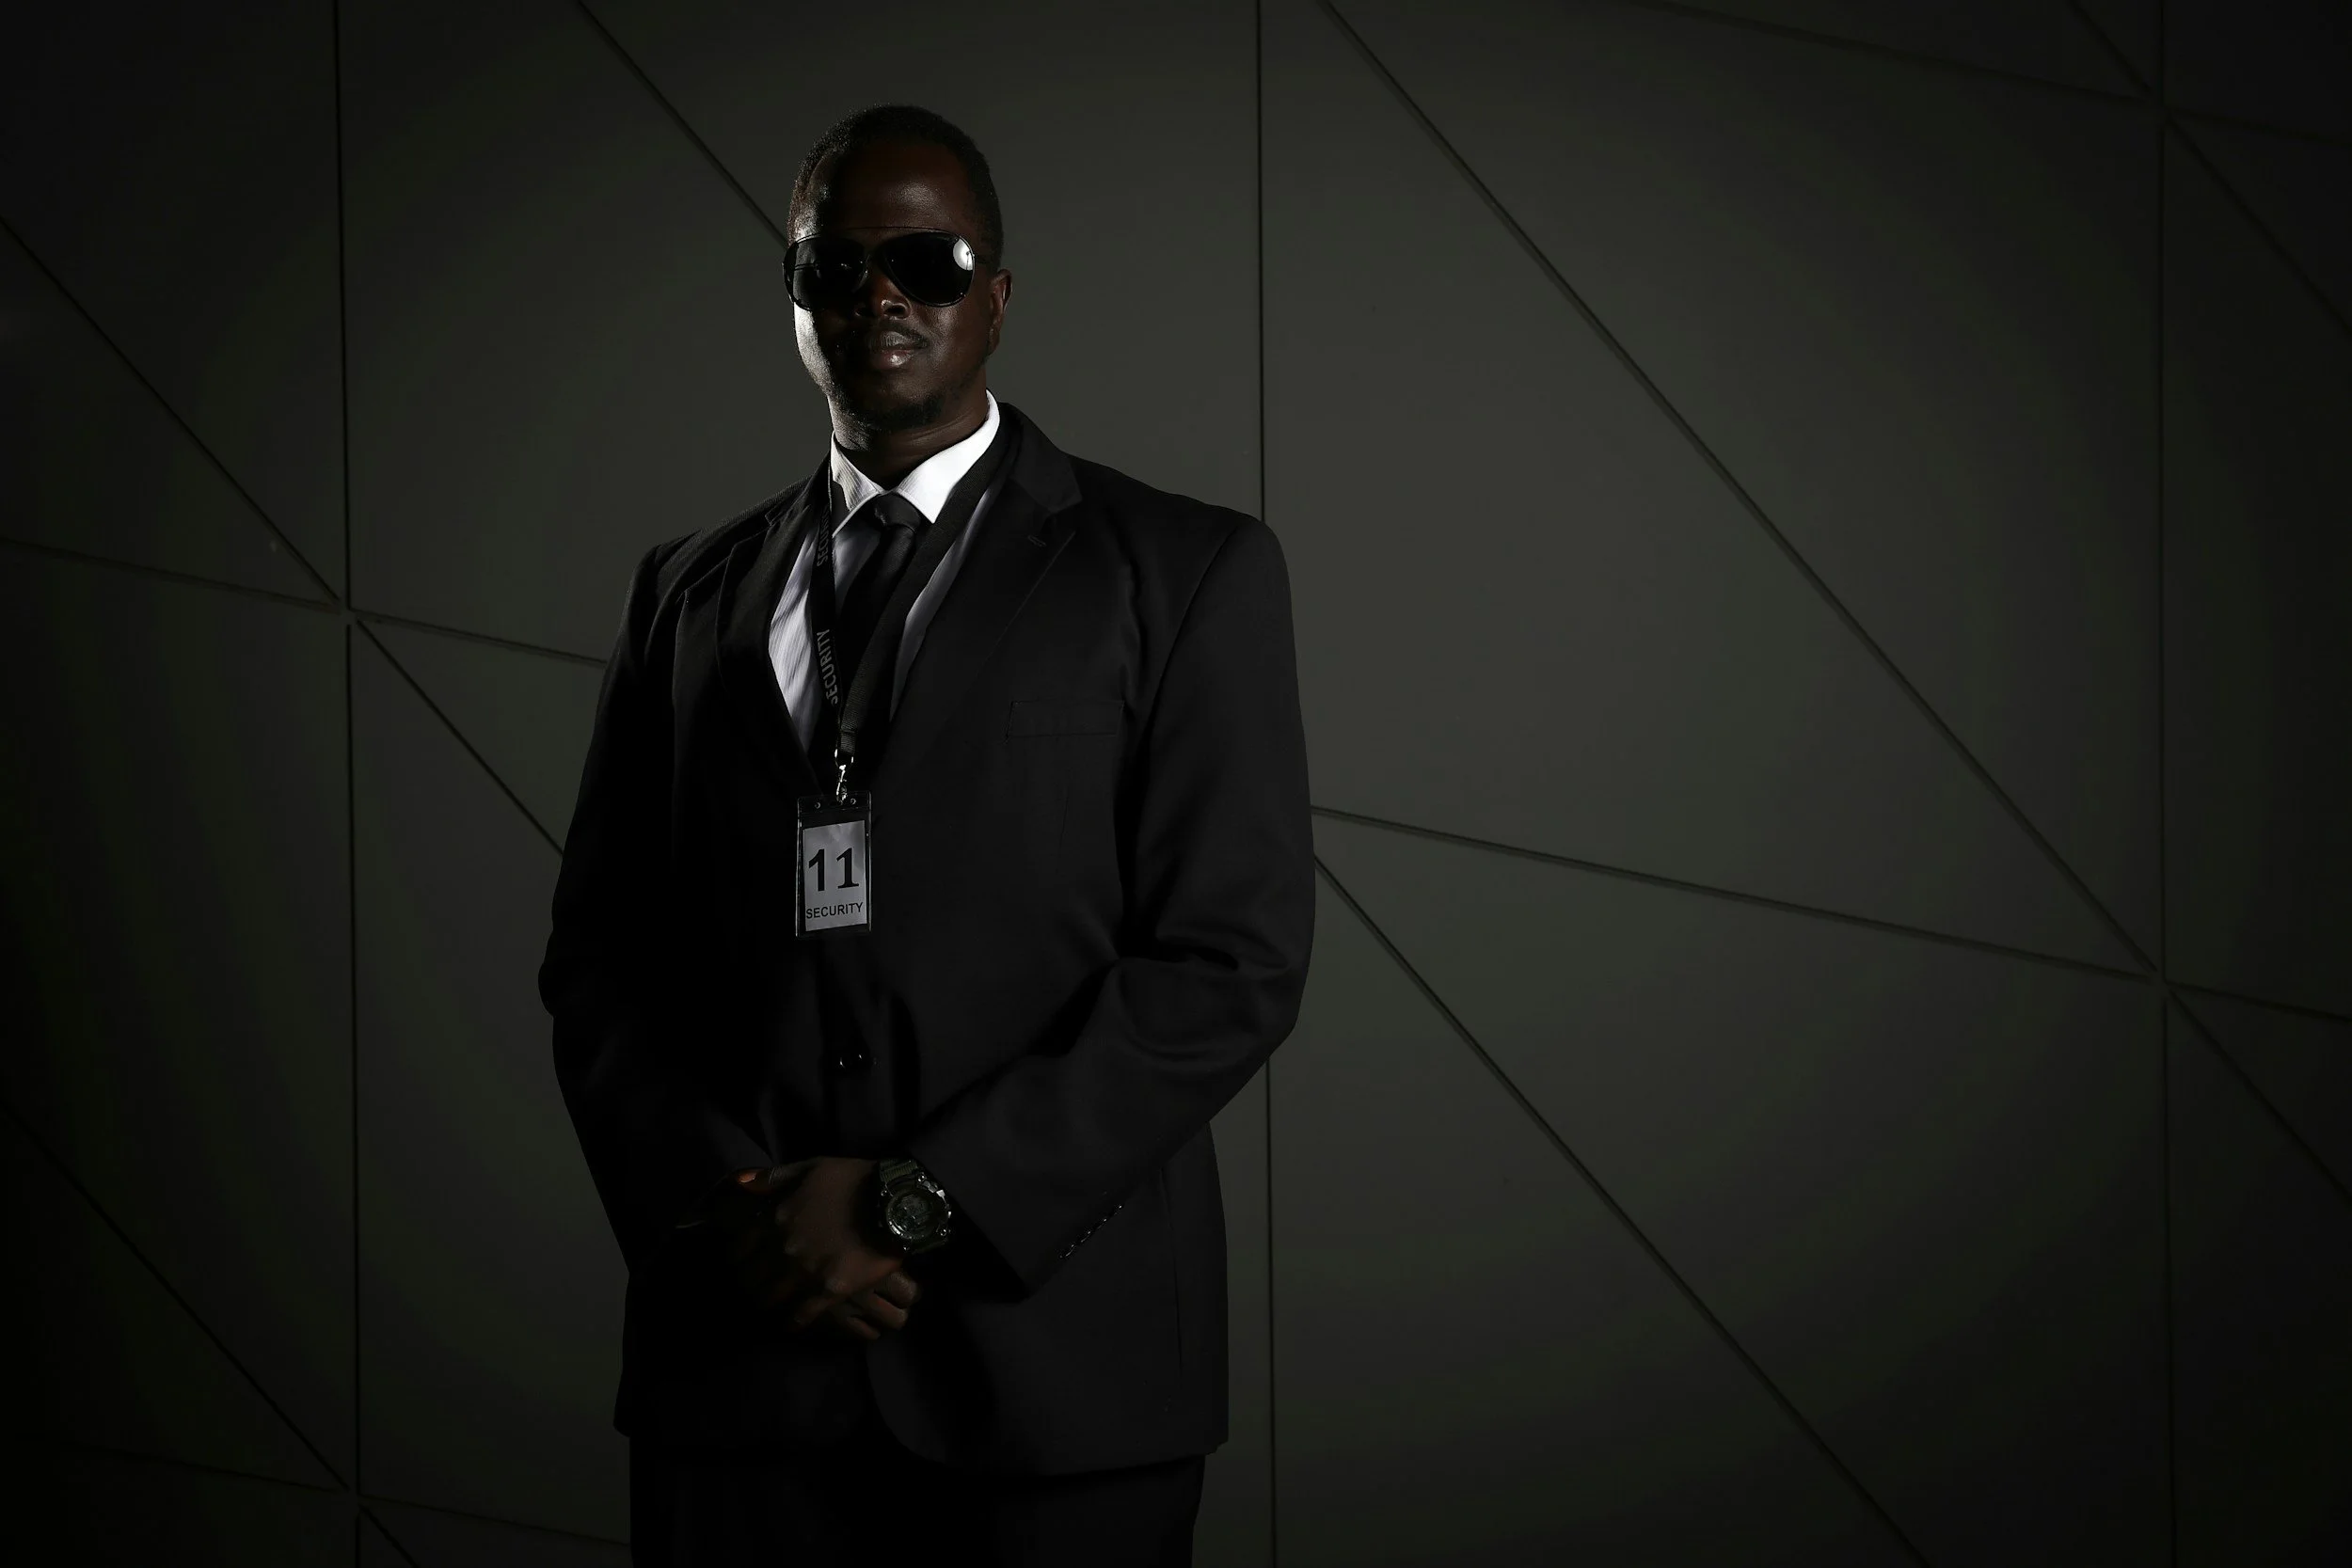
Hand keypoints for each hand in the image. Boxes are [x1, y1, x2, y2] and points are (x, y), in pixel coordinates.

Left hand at [713, 1159, 919, 1338]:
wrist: (894, 1202)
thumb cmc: (853, 1180)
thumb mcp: (811, 1167)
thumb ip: (774, 1177)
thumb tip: (741, 1184)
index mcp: (776, 1218)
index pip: (739, 1248)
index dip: (736, 1258)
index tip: (738, 1263)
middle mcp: (783, 1249)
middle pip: (751, 1278)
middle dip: (748, 1283)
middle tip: (752, 1286)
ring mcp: (805, 1272)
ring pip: (771, 1298)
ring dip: (767, 1302)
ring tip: (769, 1304)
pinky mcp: (829, 1291)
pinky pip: (802, 1315)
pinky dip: (794, 1322)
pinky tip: (793, 1323)